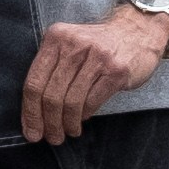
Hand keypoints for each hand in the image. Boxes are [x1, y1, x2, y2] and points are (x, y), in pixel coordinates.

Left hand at [20, 8, 166, 142]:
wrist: (138, 30)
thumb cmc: (97, 45)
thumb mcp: (69, 44)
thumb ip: (51, 68)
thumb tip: (35, 111)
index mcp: (55, 37)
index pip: (34, 81)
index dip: (30, 112)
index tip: (31, 132)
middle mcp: (74, 45)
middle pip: (51, 95)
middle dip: (49, 123)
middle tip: (52, 137)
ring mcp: (97, 57)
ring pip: (72, 101)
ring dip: (67, 123)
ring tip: (68, 131)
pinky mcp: (116, 71)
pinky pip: (92, 101)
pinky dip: (84, 115)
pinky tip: (82, 119)